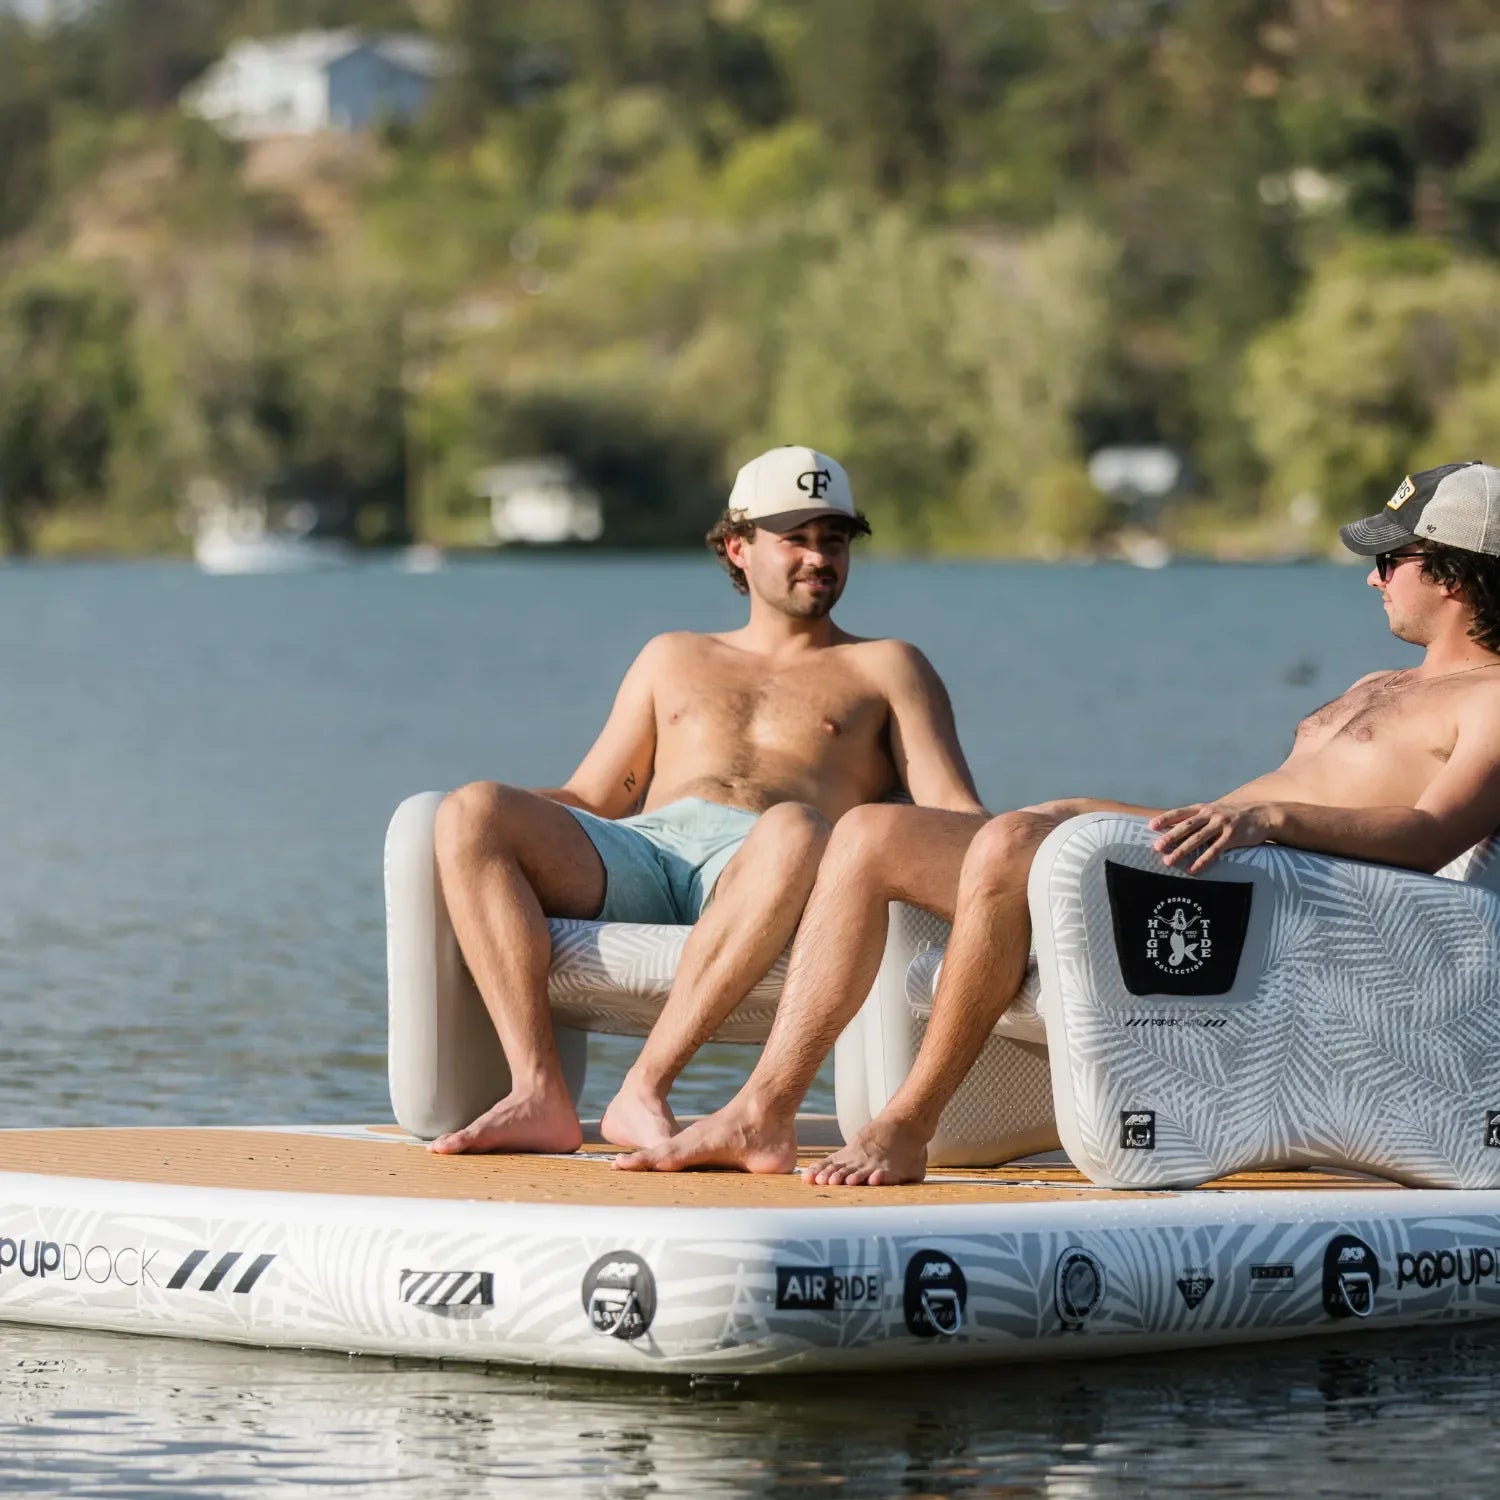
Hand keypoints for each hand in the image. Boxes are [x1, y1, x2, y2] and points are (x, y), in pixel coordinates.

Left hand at [1148, 802, 1273, 872]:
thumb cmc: (1234, 815)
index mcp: (1204, 808)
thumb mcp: (1214, 812)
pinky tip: (1193, 869)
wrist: (1262, 814)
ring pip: (1198, 839)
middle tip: (1157, 847)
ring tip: (1169, 861)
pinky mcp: (1232, 837)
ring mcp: (1221, 825)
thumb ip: (1198, 819)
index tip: (1151, 826)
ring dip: (1182, 851)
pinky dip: (1202, 861)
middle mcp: (1210, 815)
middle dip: (1170, 837)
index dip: (1165, 819)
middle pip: (1186, 827)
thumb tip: (1176, 828)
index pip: (1180, 813)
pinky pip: (1214, 850)